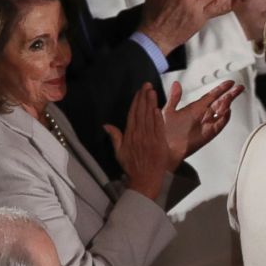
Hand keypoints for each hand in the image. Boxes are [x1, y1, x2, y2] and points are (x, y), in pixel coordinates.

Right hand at [104, 83, 168, 200]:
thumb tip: (106, 125)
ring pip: (149, 117)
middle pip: (141, 113)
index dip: (136, 102)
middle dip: (144, 98)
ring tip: (152, 91)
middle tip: (147, 85)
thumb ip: (115, 137)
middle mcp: (139, 135)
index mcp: (129, 136)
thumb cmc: (132, 167)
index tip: (139, 91)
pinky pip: (158, 127)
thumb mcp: (119, 152)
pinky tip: (158, 107)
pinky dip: (158, 117)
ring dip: (151, 103)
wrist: (145, 180)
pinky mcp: (159, 143)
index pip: (132, 115)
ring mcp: (150, 138)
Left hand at [162, 80, 245, 167]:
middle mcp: (203, 116)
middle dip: (230, 94)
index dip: (221, 89)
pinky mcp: (208, 134)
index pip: (211, 96)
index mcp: (195, 109)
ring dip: (227, 104)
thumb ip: (174, 97)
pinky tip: (227, 111)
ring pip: (221, 112)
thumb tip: (177, 84)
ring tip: (231, 97)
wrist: (164, 149)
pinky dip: (224, 118)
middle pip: (220, 102)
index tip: (230, 83)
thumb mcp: (168, 111)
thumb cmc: (164, 133)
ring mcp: (207, 125)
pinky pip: (219, 125)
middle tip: (239, 88)